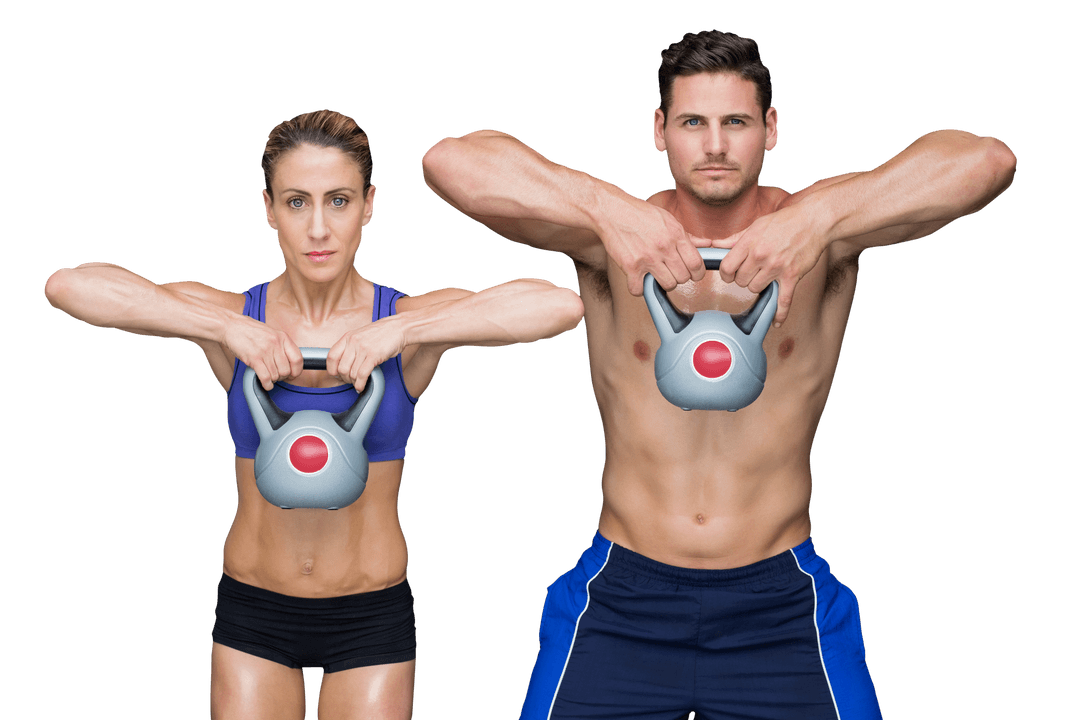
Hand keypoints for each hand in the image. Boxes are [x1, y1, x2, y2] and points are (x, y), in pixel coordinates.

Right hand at [223, 316, 303, 389]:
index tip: (293, 375)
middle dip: (282, 377)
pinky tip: (265, 383)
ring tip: (268, 376)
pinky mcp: (254, 358)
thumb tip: (291, 361)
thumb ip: (282, 345)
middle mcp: (276, 343)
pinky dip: (267, 384)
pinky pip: (266, 377)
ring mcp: (265, 351)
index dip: (297, 371)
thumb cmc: (250, 330)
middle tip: (277, 375)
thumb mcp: (271, 333)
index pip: (298, 359)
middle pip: (286, 370)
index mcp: (283, 337)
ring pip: (276, 375)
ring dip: (273, 380)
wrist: (231, 326)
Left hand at [326, 318, 407, 392]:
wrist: (399, 328)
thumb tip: (343, 364)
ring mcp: (363, 348)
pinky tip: (362, 386)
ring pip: (352, 373)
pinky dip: (360, 384)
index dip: (332, 370)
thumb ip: (350, 347)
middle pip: (341, 368)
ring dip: (354, 382)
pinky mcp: (374, 355)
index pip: (331, 357)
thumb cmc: (382, 333)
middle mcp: (353, 342)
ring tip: (358, 383)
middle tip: (350, 381)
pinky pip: (362, 375)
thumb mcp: (361, 336)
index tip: (337, 375)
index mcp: (347, 337)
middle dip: (345, 379)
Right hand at [602, 201, 708, 295]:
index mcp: (676, 235)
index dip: (697, 273)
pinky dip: (638, 288)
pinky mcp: (630, 266)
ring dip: (662, 283)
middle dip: (679, 276)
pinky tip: (637, 279)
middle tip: (670, 270)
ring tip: (655, 274)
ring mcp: (647, 258)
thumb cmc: (639, 214)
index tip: (692, 273)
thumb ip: (687, 236)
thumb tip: (707, 244)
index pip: (697, 264)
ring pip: (668, 285)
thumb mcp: (668, 219)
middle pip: (683, 278)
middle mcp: (664, 247)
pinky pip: (640, 290)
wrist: (612, 211)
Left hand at [715, 205, 828, 325]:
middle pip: (740, 281)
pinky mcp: (791, 276)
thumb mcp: (756, 226)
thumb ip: (734, 239)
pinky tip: (776, 322)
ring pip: (755, 289)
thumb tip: (714, 245)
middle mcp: (760, 255)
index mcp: (749, 242)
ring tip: (766, 275)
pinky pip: (783, 301)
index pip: (726, 267)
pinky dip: (780, 314)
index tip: (730, 274)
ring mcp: (776, 267)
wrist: (814, 221)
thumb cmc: (785, 222)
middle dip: (744, 278)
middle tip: (752, 271)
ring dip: (759, 286)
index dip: (726, 274)